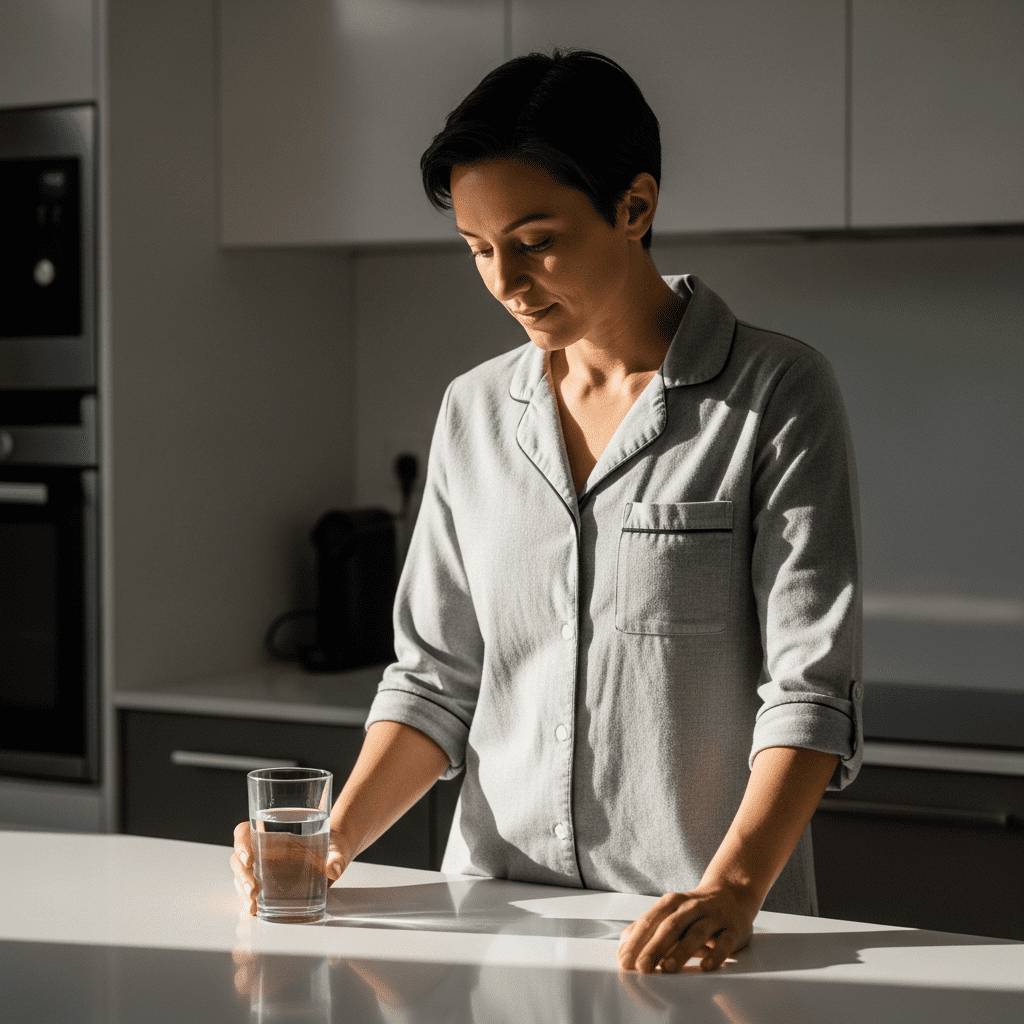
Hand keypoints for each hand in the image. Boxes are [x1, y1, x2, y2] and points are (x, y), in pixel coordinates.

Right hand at [230, 820, 349, 916]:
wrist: (335, 857)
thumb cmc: (332, 846)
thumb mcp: (337, 848)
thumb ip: (337, 857)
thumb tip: (335, 868)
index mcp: (273, 831)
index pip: (245, 832)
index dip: (241, 843)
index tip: (248, 858)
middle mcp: (262, 849)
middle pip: (239, 858)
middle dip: (243, 875)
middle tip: (253, 889)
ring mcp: (261, 868)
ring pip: (241, 876)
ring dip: (243, 891)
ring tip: (252, 904)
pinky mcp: (266, 885)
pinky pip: (249, 891)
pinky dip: (248, 901)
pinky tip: (254, 910)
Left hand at [616, 881, 757, 973]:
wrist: (732, 893)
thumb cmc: (694, 909)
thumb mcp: (670, 912)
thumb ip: (648, 926)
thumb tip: (623, 943)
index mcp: (672, 902)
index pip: (651, 920)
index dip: (636, 940)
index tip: (624, 960)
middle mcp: (692, 906)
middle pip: (671, 926)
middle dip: (655, 947)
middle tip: (641, 967)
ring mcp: (714, 916)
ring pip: (697, 932)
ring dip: (682, 950)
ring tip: (668, 968)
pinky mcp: (734, 929)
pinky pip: (725, 942)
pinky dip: (715, 954)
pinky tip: (706, 966)